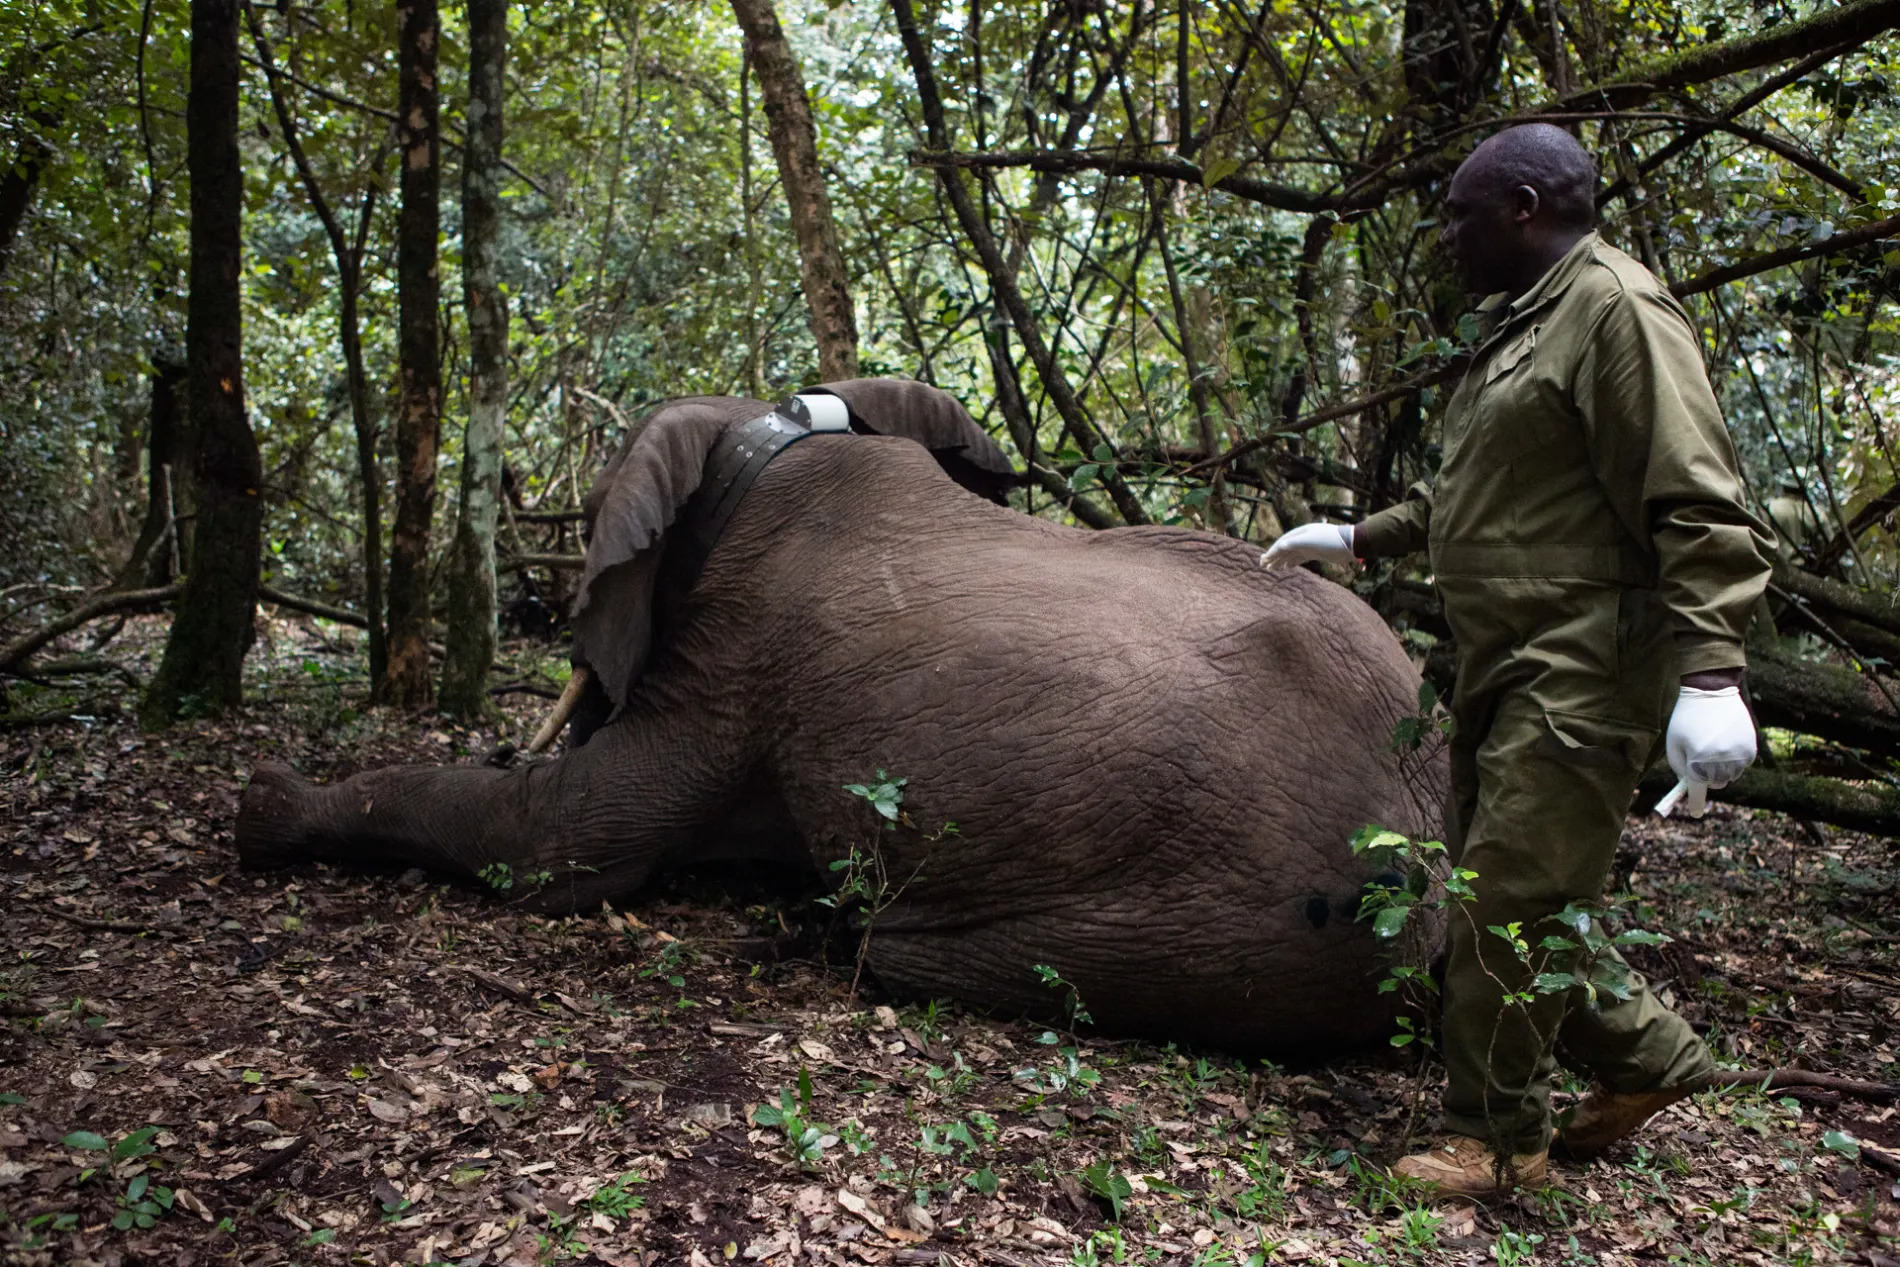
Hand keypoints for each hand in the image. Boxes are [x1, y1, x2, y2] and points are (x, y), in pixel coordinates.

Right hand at [1260, 523, 1355, 569]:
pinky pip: (1299, 558)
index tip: (1263, 560)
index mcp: (1300, 533)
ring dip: (1281, 560)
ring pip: (1291, 554)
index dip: (1272, 551)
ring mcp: (1309, 546)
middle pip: (1285, 548)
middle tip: (1262, 565)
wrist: (1350, 544)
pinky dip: (1292, 562)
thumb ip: (1294, 543)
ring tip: (1271, 568)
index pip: (1282, 543)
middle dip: (1273, 556)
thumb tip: (1279, 546)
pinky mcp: (1315, 553)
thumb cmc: (1330, 540)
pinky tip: (1286, 567)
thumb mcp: (1310, 541)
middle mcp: (1303, 538)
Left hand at [1659, 686, 1756, 818]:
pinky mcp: (1751, 749)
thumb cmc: (1687, 718)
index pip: (1697, 789)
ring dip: (1721, 769)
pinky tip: (1727, 741)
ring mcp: (1738, 755)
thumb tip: (1690, 784)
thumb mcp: (1674, 741)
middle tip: (1701, 761)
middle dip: (1706, 777)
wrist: (1712, 692)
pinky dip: (1734, 760)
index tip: (1696, 813)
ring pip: (1730, 776)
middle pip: (1715, 783)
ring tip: (1713, 746)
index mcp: (1698, 759)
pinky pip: (1742, 765)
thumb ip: (1679, 766)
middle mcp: (1720, 760)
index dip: (1696, 803)